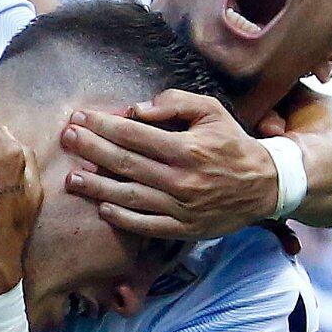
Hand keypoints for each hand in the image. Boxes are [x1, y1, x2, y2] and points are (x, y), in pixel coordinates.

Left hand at [59, 92, 275, 243]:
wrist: (265, 185)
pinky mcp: (184, 228)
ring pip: (130, 197)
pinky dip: (123, 219)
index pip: (134, 135)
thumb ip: (176, 103)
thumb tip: (137, 109)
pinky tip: (102, 209)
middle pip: (125, 164)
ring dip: (97, 188)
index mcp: (187, 148)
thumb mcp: (212, 111)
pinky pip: (147, 226)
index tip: (80, 117)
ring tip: (71, 178)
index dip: (103, 125)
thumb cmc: (232, 144)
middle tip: (66, 139)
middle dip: (91, 150)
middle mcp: (181, 179)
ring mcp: (181, 207)